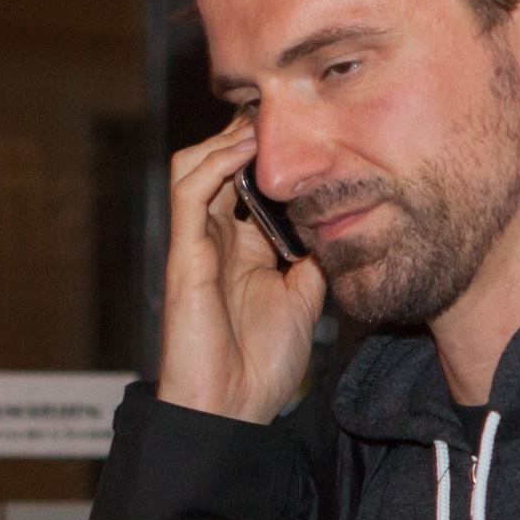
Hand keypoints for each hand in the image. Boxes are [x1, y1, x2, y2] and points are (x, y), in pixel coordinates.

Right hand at [157, 112, 325, 425]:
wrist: (231, 411)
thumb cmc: (261, 366)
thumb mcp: (304, 299)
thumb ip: (313, 258)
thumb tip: (337, 221)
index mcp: (240, 249)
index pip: (245, 183)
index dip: (266, 152)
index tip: (305, 127)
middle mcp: (213, 240)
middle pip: (218, 164)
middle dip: (245, 132)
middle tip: (282, 108)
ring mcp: (195, 245)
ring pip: (194, 166)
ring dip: (227, 138)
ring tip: (262, 120)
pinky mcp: (183, 254)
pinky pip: (189, 190)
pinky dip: (215, 161)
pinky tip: (245, 149)